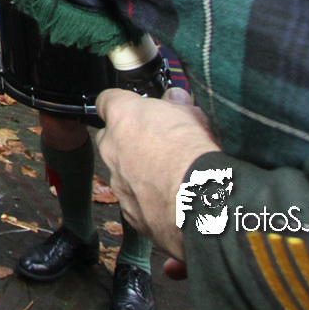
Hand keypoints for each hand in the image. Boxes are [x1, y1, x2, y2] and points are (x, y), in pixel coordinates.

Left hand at [93, 88, 221, 260]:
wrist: (200, 201)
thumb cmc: (195, 154)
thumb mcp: (194, 116)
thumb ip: (177, 106)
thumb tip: (176, 99)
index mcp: (123, 116)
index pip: (108, 99)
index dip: (125, 104)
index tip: (139, 109)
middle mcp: (111, 147)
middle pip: (112, 137)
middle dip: (131, 139)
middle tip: (161, 144)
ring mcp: (117, 180)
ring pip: (122, 170)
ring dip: (139, 171)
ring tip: (171, 175)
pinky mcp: (129, 210)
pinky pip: (134, 199)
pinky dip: (147, 198)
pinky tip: (171, 198)